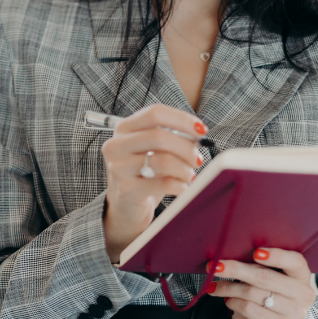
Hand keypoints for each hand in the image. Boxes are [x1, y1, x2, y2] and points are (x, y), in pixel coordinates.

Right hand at [101, 104, 205, 262]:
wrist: (125, 205)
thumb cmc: (143, 172)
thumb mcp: (153, 149)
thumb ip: (172, 137)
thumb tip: (199, 133)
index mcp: (124, 128)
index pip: (154, 113)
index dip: (181, 119)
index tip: (201, 130)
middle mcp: (116, 145)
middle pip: (159, 136)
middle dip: (186, 147)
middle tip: (198, 159)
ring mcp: (118, 168)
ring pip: (162, 161)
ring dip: (184, 169)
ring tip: (189, 175)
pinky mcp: (126, 190)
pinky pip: (163, 183)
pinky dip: (180, 185)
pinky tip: (182, 187)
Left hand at [207, 248, 315, 318]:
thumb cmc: (260, 303)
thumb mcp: (262, 282)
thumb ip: (257, 267)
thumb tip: (230, 252)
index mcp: (301, 277)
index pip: (296, 261)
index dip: (277, 256)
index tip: (255, 252)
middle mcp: (303, 295)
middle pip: (266, 277)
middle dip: (236, 269)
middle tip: (214, 267)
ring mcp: (294, 314)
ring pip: (253, 293)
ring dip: (229, 288)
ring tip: (214, 286)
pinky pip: (250, 309)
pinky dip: (233, 302)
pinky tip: (227, 301)